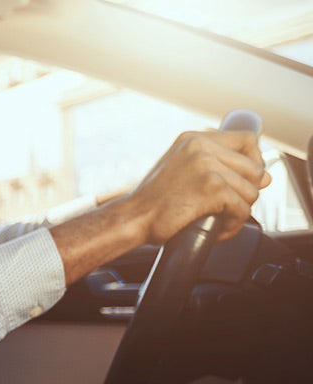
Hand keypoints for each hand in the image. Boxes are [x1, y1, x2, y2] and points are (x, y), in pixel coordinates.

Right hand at [127, 130, 271, 243]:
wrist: (132, 218)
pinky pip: (242, 209)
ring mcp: (206, 165)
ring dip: (239, 211)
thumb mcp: (183, 171)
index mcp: (193, 139)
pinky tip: (217, 229)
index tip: (245, 178)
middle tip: (228, 206)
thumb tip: (266, 177)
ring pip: (251, 191)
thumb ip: (220, 168)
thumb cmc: (153, 201)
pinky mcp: (211, 188)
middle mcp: (200, 146)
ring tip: (219, 219)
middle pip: (255, 168)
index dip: (254, 160)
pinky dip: (233, 225)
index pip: (246, 140)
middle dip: (247, 191)